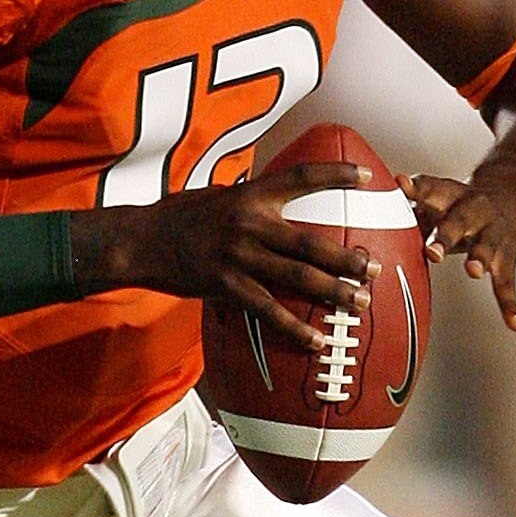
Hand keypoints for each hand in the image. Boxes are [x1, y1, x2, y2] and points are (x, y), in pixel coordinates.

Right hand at [72, 161, 372, 354]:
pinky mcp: (226, 285)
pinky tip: (315, 340)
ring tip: (360, 303)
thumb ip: (249, 200)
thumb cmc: (177, 217)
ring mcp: (238, 256)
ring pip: (297, 276)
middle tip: (375, 268)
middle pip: (310, 241)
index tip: (366, 177)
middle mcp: (249, 223)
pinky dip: (294, 327)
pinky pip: (267, 310)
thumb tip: (275, 198)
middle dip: (347, 257)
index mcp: (250, 195)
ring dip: (333, 292)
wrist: (139, 241)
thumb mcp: (217, 195)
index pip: (301, 177)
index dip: (335, 175)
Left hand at [410, 171, 515, 331]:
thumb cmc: (457, 205)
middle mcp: (473, 210)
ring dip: (480, 258)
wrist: (510, 195)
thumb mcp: (433, 202)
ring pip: (486, 245)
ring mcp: (491, 232)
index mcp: (448, 196)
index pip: (430, 187)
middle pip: (458, 221)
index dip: (415, 187)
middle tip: (432, 252)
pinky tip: (514, 323)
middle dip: (445, 236)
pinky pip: (507, 281)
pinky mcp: (507, 254)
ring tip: (474, 272)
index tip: (401, 183)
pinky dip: (510, 303)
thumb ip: (403, 212)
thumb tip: (359, 224)